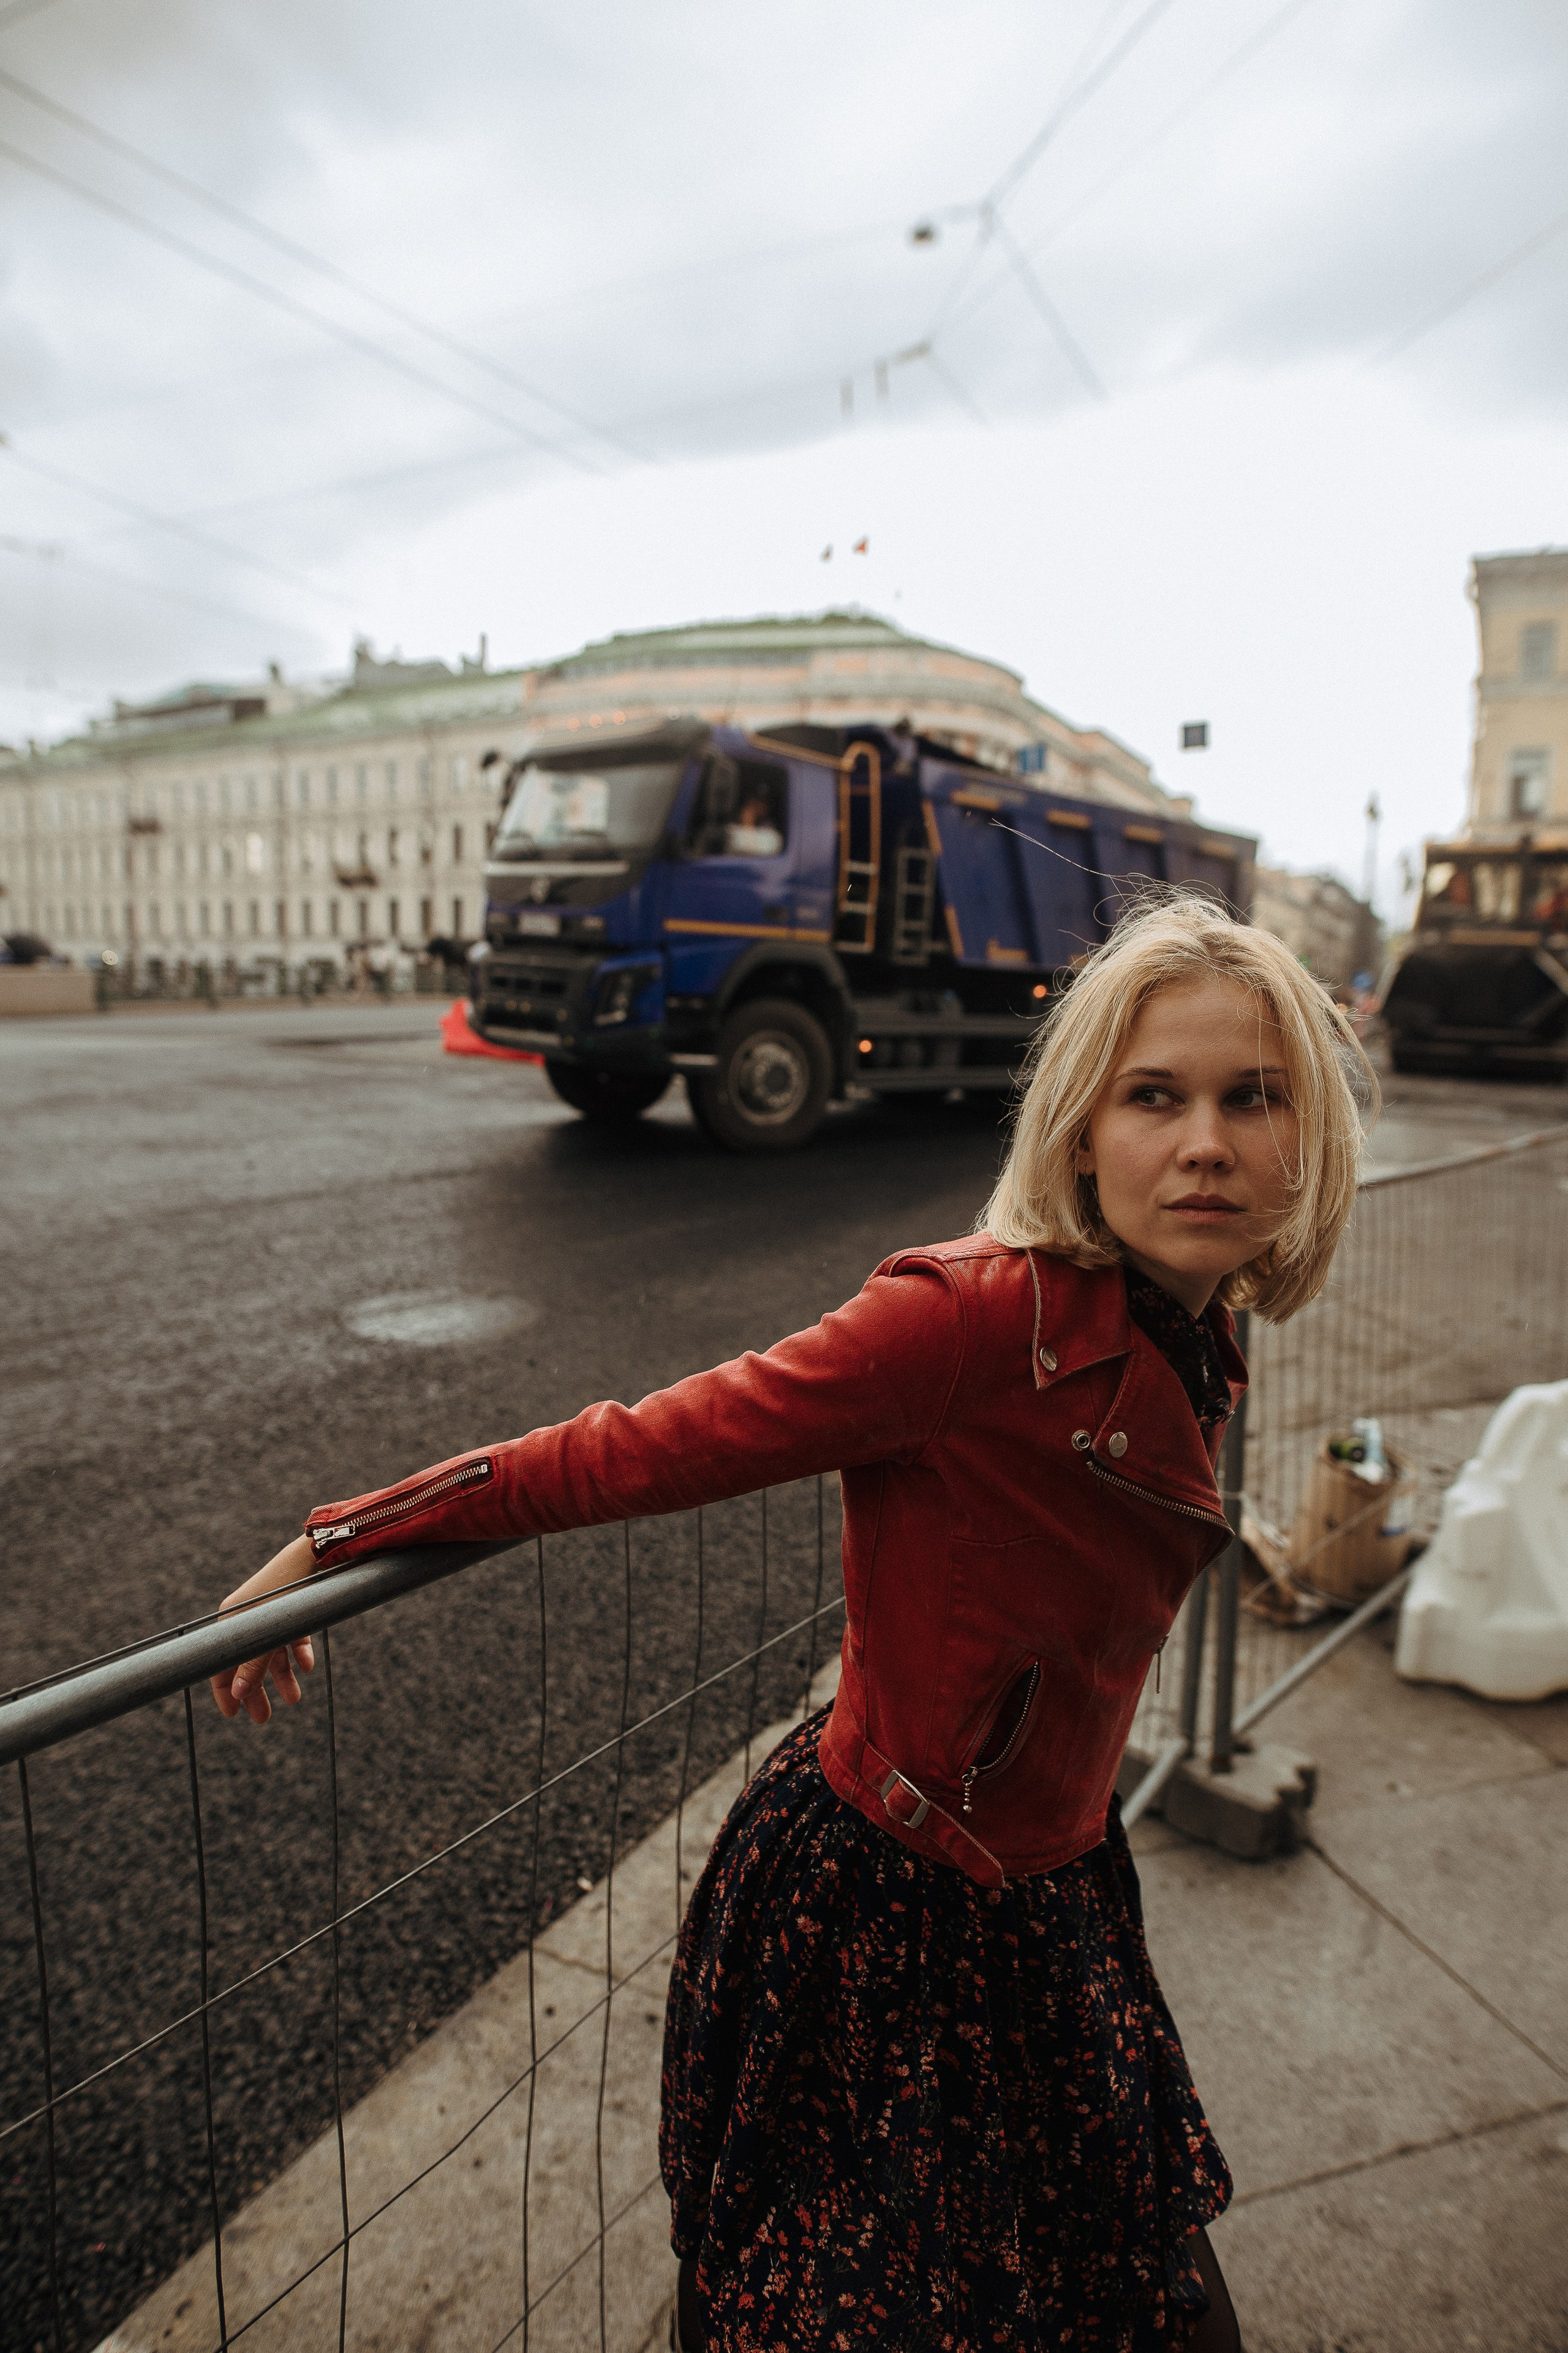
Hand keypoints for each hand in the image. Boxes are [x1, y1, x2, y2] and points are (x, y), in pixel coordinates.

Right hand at [211, 1534, 317, 1723]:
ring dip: (283, 1677)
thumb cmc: (287, 1588)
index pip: (221, 1663)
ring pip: (272, 1653)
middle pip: (248, 1662)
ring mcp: (270, 1614)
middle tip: (264, 1718)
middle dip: (256, 1691)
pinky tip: (307, 1667)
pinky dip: (298, 1653)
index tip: (233, 1714)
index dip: (226, 1690)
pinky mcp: (292, 1609)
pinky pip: (291, 1637)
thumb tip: (237, 1693)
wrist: (315, 1554)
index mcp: (231, 1620)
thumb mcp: (269, 1631)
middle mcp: (248, 1618)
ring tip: (295, 1700)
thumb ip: (254, 1663)